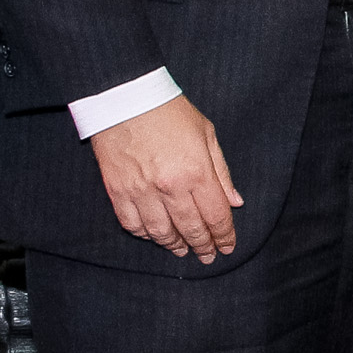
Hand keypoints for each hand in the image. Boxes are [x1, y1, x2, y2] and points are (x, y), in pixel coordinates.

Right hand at [92, 95, 241, 258]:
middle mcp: (169, 187)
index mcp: (196, 172)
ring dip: (174, 245)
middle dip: (203, 245)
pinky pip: (132, 224)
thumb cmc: (169, 111)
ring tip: (183, 250)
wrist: (124, 96)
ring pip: (160, 232)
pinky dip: (145, 235)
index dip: (224, 235)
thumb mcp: (206, 134)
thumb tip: (235, 202)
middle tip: (208, 255)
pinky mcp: (117, 191)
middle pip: (191, 228)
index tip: (227, 246)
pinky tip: (155, 236)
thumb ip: (221, 171)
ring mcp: (141, 191)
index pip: (216, 216)